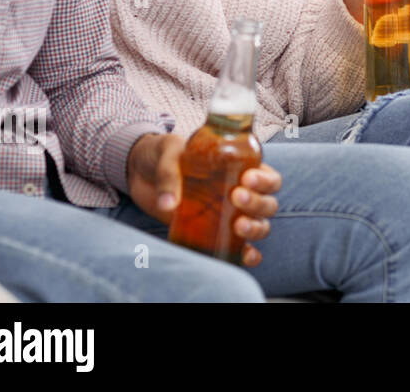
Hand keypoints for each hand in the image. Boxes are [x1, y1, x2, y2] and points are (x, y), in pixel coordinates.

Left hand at [127, 134, 279, 266]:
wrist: (140, 172)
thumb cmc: (163, 155)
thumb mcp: (168, 154)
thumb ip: (169, 175)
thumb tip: (168, 205)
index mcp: (240, 169)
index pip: (269, 178)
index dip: (265, 181)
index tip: (247, 178)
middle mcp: (239, 193)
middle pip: (267, 205)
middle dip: (257, 203)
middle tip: (235, 196)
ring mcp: (227, 215)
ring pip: (259, 225)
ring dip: (255, 228)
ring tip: (238, 226)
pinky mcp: (212, 233)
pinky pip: (239, 247)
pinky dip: (247, 254)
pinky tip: (247, 256)